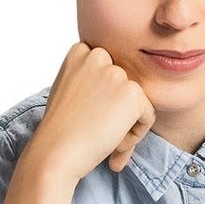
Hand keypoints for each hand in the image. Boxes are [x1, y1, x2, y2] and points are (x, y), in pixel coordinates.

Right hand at [26, 41, 156, 180]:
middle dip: (116, 113)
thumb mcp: (69, 93)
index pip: (109, 74)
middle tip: (97, 132)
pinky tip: (114, 143)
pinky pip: (148, 116)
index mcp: (80, 52)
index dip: (104, 100)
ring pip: (136, 103)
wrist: (56, 151)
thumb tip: (116, 96)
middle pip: (124, 87)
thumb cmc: (59, 130)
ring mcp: (116, 73)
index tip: (89, 118)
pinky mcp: (132, 93)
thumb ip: (91, 83)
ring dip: (125, 125)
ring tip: (103, 139)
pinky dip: (136, 135)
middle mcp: (99, 56)